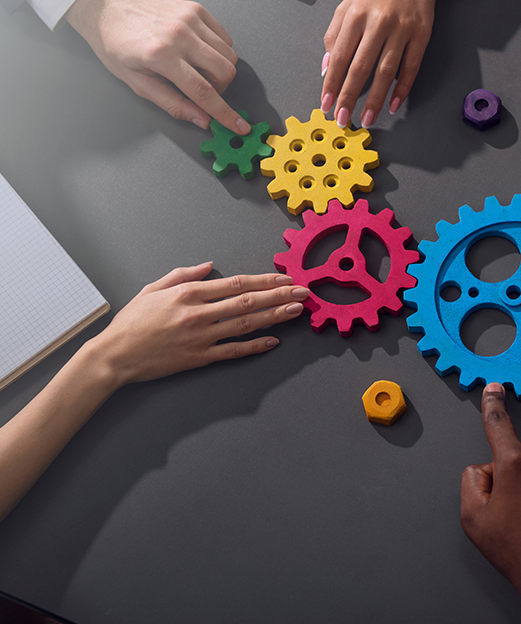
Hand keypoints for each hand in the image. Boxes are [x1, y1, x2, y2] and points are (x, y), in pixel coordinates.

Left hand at [66, 0, 247, 134]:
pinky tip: (201, 52)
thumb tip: (201, 119)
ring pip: (229, 55)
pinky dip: (219, 51)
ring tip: (199, 69)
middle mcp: (179, 35)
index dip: (225, 113)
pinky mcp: (196, 9)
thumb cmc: (115, 43)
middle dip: (221, 88)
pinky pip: (225, 38)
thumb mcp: (137, 82)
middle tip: (204, 89)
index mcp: (161, 56)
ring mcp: (190, 19)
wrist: (107, 6)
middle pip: (225, 72)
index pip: (204, 92)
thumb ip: (173, 103)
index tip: (239, 125)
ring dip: (221, 70)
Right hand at [89, 262, 307, 385]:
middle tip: (303, 291)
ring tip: (296, 310)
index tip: (284, 278)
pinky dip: (255, 346)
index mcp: (188, 293)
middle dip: (279, 296)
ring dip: (275, 317)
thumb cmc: (132, 322)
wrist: (115, 355)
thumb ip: (183, 274)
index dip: (264, 280)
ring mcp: (201, 337)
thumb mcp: (153, 289)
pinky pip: (234, 351)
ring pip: (246, 324)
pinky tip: (274, 341)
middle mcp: (198, 314)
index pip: (236, 284)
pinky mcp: (200, 358)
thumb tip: (208, 265)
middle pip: (248, 302)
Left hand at [320, 0, 441, 128]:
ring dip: (376, 99)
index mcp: (355, 15)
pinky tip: (394, 103)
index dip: (332, 84)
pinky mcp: (421, 34)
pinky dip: (402, 88)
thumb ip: (334, 34)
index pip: (339, 56)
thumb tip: (327, 68)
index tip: (327, 104)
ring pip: (386, 71)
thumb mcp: (347, 4)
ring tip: (368, 118)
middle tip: (344, 119)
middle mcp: (378, 22)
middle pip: (361, 67)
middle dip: (350, 97)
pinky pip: (411, 67)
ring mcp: (401, 29)